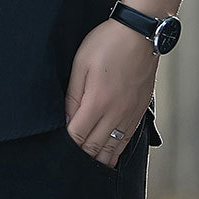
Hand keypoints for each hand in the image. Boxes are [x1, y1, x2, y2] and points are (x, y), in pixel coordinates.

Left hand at [64, 17, 158, 168]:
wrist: (139, 33)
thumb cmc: (108, 43)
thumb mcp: (81, 63)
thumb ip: (73, 95)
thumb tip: (68, 119)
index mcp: (98, 101)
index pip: (78, 135)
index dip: (67, 144)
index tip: (58, 146)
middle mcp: (116, 113)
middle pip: (95, 147)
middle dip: (80, 155)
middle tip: (69, 159)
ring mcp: (130, 114)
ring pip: (113, 149)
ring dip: (99, 159)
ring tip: (87, 164)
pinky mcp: (140, 111)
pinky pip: (128, 140)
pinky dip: (117, 152)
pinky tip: (110, 156)